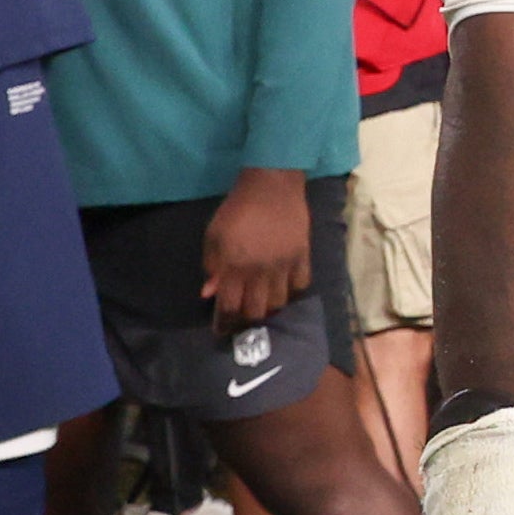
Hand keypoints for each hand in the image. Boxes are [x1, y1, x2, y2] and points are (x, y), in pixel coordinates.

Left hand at [202, 167, 312, 328]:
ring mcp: (284, 264)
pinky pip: (301, 284)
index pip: (230, 306)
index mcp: (235, 265)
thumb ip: (212, 266)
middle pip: (256, 310)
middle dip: (247, 317)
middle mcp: (260, 270)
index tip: (221, 329)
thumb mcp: (214, 235)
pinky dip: (292, 291)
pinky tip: (284, 287)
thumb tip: (210, 292)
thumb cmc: (237, 209)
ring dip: (269, 305)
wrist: (271, 185)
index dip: (225, 322)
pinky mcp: (302, 255)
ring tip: (264, 300)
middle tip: (243, 314)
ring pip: (280, 302)